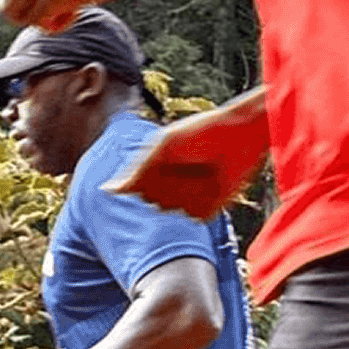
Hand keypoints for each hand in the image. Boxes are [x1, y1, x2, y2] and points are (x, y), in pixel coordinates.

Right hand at [106, 89, 269, 219]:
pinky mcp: (207, 211)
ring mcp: (187, 202)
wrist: (241, 135)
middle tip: (188, 160)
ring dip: (188, 188)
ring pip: (174, 209)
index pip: (136, 189)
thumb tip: (107, 191)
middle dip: (170, 181)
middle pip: (154, 201)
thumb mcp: (164, 145)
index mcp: (153, 173)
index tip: (169, 159)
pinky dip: (205, 198)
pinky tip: (215, 181)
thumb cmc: (201, 132)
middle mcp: (168, 190)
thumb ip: (136, 169)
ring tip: (203, 168)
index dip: (150, 176)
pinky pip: (195, 216)